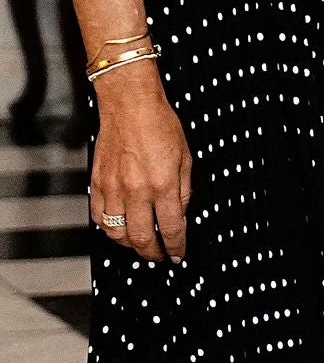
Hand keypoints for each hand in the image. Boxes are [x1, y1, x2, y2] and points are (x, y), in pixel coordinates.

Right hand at [87, 67, 189, 262]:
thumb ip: (183, 190)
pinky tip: (119, 228)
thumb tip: (180, 214)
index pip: (170, 228)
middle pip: (141, 238)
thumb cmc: (160, 126)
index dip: (176, 246)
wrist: (130, 106)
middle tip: (160, 256)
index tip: (179, 254)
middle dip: (153, 253)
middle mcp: (137, 190)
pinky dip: (109, 228)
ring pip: (117, 233)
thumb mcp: (186, 158)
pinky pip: (100, 217)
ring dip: (129, 244)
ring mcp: (114, 189)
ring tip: (140, 245)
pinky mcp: (97, 184)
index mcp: (164, 184)